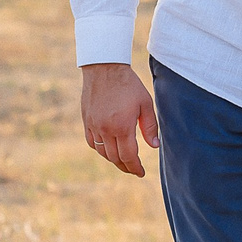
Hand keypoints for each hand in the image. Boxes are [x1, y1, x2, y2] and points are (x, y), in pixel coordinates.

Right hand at [81, 62, 158, 176]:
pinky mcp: (86, 121)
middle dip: (126, 167)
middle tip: (134, 170)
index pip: (129, 156)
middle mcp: (105, 129)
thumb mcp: (145, 103)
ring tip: (123, 162)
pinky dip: (100, 150)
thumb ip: (150, 126)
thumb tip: (154, 146)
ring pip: (102, 152)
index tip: (141, 173)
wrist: (104, 68)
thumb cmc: (128, 84)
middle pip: (115, 158)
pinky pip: (91, 143)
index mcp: (122, 126)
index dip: (135, 167)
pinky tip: (108, 150)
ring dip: (113, 160)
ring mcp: (93, 126)